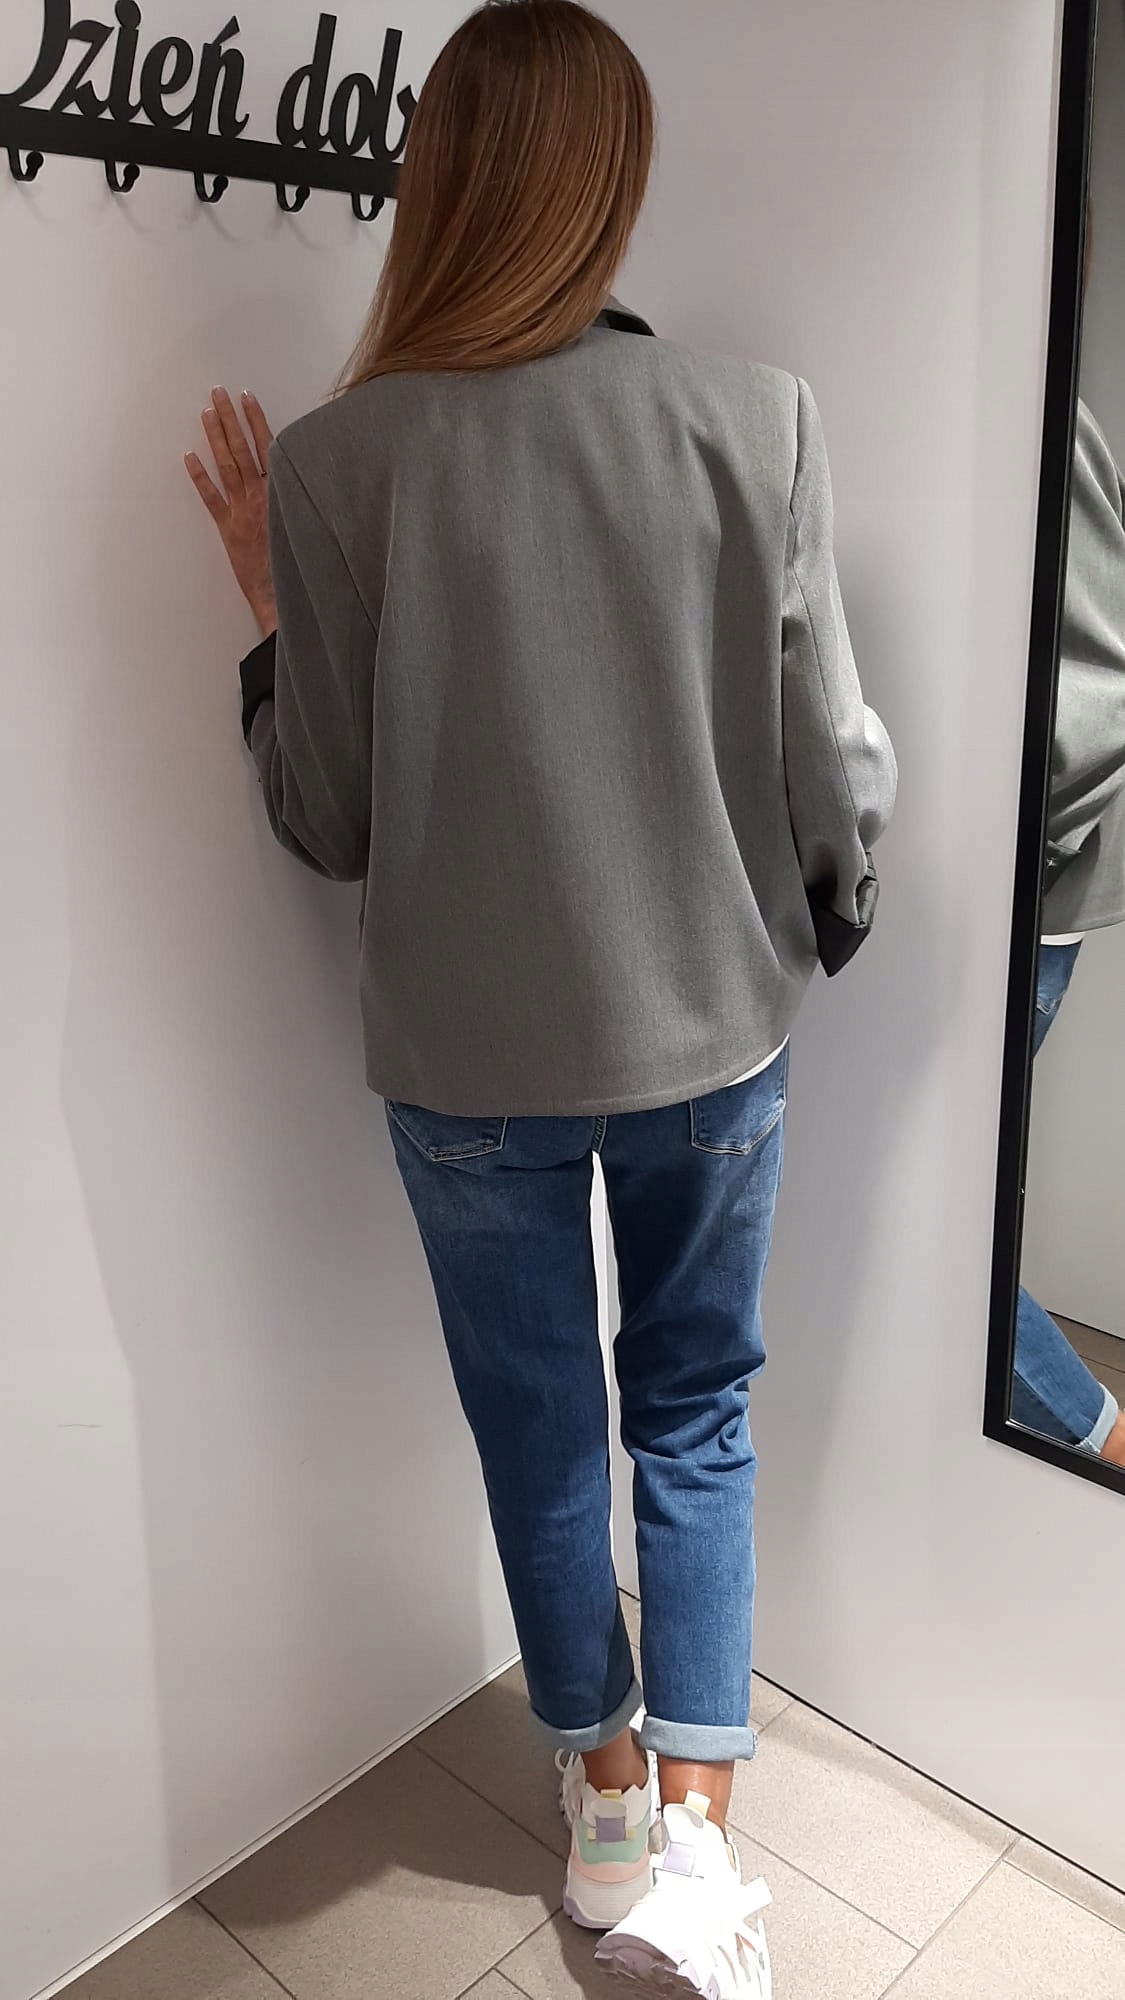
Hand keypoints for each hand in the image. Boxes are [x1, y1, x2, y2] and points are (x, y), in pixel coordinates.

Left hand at [186, 388, 277, 637]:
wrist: (285, 592)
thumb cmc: (301, 558)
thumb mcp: (309, 520)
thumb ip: (301, 493)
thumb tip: (301, 465)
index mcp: (281, 491)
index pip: (267, 446)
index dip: (256, 420)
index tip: (247, 397)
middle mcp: (260, 496)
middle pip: (242, 449)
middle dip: (230, 419)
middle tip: (218, 393)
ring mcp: (241, 511)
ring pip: (227, 467)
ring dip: (216, 438)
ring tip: (206, 413)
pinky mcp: (228, 529)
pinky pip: (211, 498)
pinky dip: (199, 477)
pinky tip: (189, 457)